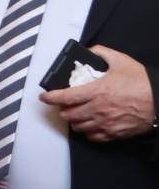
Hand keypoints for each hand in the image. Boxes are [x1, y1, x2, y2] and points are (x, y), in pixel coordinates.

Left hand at [39, 46, 156, 141]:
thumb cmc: (143, 82)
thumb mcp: (121, 61)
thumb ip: (102, 53)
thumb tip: (90, 51)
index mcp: (96, 91)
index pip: (64, 97)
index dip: (50, 98)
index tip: (44, 97)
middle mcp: (97, 109)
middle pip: (68, 114)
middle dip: (62, 109)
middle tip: (64, 104)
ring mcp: (105, 123)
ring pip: (78, 127)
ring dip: (74, 120)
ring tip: (75, 114)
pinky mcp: (115, 134)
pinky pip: (93, 137)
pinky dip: (87, 131)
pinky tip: (89, 125)